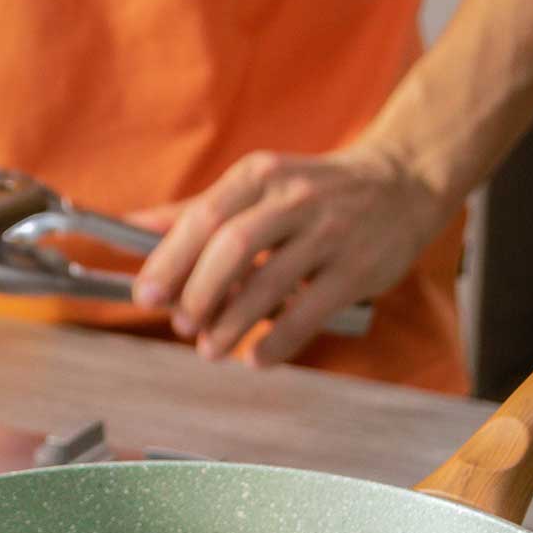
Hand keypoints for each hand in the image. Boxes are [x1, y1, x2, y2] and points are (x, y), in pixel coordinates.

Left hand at [130, 142, 451, 365]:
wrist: (403, 182)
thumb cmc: (314, 190)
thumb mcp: (256, 184)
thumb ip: (196, 210)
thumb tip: (130, 227)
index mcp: (259, 175)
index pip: (204, 217)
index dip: (170, 260)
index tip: (146, 296)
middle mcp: (293, 198)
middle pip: (233, 247)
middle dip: (199, 293)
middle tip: (182, 325)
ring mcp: (330, 233)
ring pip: (271, 282)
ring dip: (232, 324)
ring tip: (210, 349)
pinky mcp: (358, 269)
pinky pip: (310, 312)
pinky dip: (278, 341)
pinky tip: (256, 358)